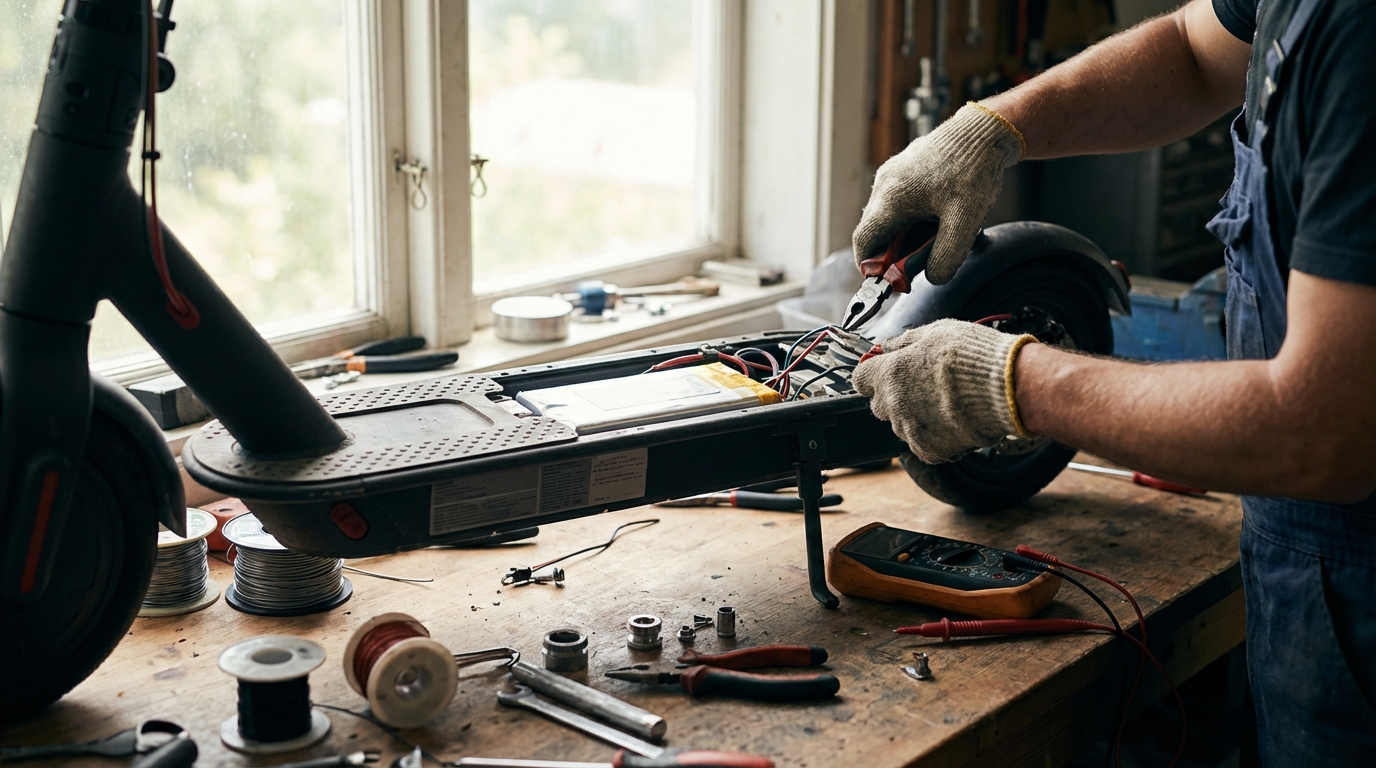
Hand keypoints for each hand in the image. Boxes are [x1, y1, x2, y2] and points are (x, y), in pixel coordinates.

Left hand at [852, 320, 1038, 462]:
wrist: (1006, 388)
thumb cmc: (973, 357)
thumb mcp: (934, 332)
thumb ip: (904, 342)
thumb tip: (888, 346)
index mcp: (889, 374)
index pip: (860, 378)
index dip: (873, 372)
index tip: (884, 369)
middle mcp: (893, 405)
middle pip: (880, 404)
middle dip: (894, 394)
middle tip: (923, 383)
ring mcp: (910, 430)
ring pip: (901, 424)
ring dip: (915, 415)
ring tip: (945, 401)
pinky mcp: (929, 450)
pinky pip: (922, 443)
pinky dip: (934, 434)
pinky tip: (953, 418)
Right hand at [853, 103, 1023, 284]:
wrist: (984, 131)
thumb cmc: (973, 171)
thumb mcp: (965, 222)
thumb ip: (947, 256)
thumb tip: (933, 278)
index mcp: (891, 199)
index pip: (864, 242)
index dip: (871, 267)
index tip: (889, 280)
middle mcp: (884, 185)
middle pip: (875, 232)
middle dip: (893, 252)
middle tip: (921, 261)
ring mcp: (892, 175)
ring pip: (886, 217)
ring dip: (904, 235)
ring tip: (936, 235)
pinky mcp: (903, 170)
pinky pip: (897, 202)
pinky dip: (910, 218)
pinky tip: (937, 216)